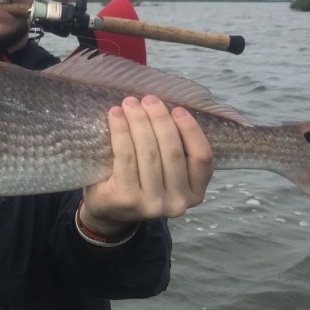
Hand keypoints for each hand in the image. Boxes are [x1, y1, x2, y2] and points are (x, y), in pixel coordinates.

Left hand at [80, 95, 212, 237]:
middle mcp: (178, 202)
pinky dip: (121, 131)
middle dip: (160, 119)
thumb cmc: (140, 181)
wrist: (108, 210)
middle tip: (148, 99)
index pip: (202, 157)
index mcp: (195, 193)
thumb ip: (174, 149)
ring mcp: (153, 204)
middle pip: (173, 151)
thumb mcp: (166, 171)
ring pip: (149, 152)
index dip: (191, 130)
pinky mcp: (127, 199)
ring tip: (131, 103)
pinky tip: (116, 115)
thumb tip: (168, 107)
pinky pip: (126, 157)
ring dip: (139, 121)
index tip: (177, 108)